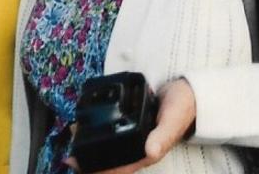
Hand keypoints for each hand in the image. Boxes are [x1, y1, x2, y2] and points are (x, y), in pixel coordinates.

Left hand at [65, 78, 196, 172]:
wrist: (188, 93)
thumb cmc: (182, 109)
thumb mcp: (172, 121)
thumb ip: (162, 136)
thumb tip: (151, 152)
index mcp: (147, 151)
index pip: (121, 168)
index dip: (100, 171)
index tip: (78, 166)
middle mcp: (139, 146)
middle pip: (111, 159)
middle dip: (90, 160)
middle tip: (70, 154)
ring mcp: (134, 134)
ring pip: (110, 144)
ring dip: (92, 143)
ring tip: (73, 134)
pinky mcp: (131, 121)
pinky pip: (113, 129)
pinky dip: (99, 128)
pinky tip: (86, 122)